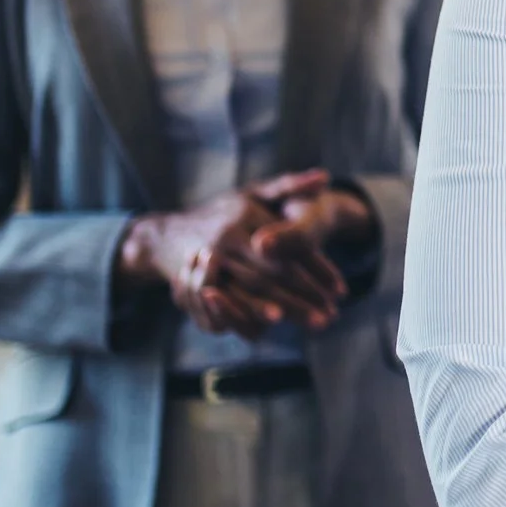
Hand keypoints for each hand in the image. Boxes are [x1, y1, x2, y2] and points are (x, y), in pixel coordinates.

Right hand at [117, 171, 353, 336]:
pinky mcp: (197, 284)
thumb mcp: (252, 193)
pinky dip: (253, 317)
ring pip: (255, 291)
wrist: (165, 235)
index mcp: (245, 215)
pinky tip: (272, 328)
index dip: (318, 269)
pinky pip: (230, 304)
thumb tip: (324, 177)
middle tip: (331, 315)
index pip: (290, 246)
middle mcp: (227, 239)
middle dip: (306, 297)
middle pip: (275, 273)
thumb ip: (288, 185)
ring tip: (313, 323)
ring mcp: (210, 263)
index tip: (340, 289)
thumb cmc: (222, 212)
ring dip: (286, 309)